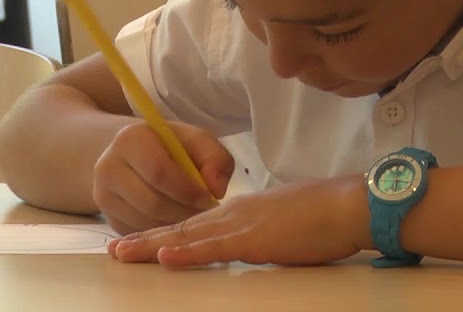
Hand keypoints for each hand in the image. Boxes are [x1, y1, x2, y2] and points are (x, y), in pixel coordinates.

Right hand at [94, 121, 233, 234]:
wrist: (137, 154)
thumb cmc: (173, 147)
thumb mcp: (197, 141)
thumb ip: (215, 158)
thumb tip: (216, 189)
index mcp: (130, 139)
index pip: (159, 172)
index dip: (188, 190)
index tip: (210, 198)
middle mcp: (107, 167)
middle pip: (152, 202)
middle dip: (185, 212)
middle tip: (206, 214)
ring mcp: (103, 196)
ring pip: (146, 223)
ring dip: (175, 226)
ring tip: (193, 216)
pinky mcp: (108, 219)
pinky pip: (139, 234)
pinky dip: (162, 234)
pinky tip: (176, 221)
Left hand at [108, 176, 367, 267]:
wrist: (349, 204)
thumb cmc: (325, 214)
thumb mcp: (284, 222)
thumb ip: (263, 231)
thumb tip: (255, 240)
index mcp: (241, 210)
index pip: (194, 222)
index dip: (164, 232)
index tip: (139, 241)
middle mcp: (234, 213)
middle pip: (180, 228)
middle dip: (145, 240)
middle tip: (113, 249)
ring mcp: (242, 224)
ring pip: (187, 236)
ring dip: (152, 246)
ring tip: (122, 253)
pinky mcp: (255, 239)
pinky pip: (214, 248)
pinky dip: (187, 253)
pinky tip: (164, 258)